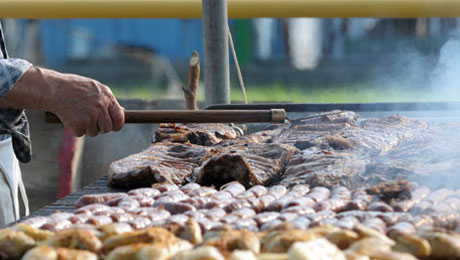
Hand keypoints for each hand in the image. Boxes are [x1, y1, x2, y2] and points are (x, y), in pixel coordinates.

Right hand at [1, 67, 124, 136]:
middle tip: (90, 122)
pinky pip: (80, 133)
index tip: (112, 127)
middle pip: (107, 128)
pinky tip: (70, 117)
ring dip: (86, 128)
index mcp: (107, 97)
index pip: (119, 118)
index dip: (116, 125)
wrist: (53, 89)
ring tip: (78, 115)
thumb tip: (121, 112)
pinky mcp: (78, 124)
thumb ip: (107, 100)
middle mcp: (101, 107)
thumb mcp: (94, 88)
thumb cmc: (73, 87)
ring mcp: (90, 116)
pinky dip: (75, 128)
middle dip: (100, 128)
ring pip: (94, 132)